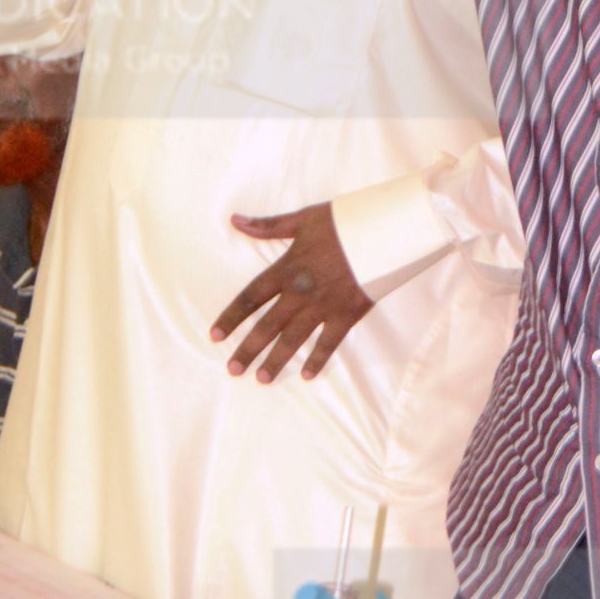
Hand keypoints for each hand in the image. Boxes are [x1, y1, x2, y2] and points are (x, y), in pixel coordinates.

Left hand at [211, 201, 372, 382]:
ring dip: (276, 360)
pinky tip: (307, 375)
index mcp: (287, 269)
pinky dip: (318, 359)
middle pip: (267, 326)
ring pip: (294, 339)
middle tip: (233, 369)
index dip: (231, 317)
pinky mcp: (347, 315)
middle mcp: (301, 293)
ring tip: (261, 379)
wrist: (385, 232)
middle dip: (248, 349)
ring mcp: (324, 306)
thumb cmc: (344, 222)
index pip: (251, 297)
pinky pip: (329, 342)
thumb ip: (268, 226)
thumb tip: (235, 220)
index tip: (215, 335)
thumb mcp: (303, 220)